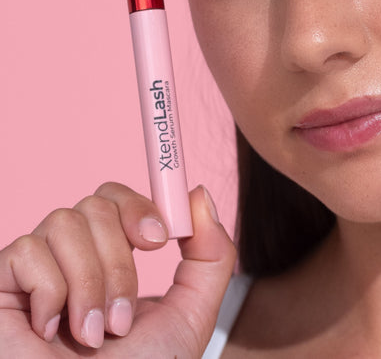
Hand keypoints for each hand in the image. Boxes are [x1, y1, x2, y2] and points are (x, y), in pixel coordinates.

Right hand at [0, 183, 235, 356]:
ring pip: (64, 221)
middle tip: (123, 316)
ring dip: (89, 282)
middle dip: (119, 260)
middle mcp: (72, 258)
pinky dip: (49, 292)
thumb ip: (210, 255)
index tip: (161, 239)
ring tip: (93, 335)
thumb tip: (199, 194)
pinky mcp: (0, 288)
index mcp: (112, 259)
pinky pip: (26, 250)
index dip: (139, 206)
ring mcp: (34, 272)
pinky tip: (49, 332)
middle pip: (96, 204)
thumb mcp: (190, 315)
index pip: (118, 197)